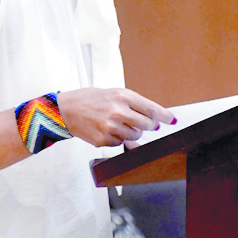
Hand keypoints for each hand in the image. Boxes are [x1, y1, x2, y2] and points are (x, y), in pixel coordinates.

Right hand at [55, 88, 174, 146]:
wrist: (65, 109)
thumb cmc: (91, 99)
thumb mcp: (115, 94)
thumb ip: (135, 106)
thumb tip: (155, 122)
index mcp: (123, 96)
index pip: (152, 109)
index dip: (165, 116)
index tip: (172, 120)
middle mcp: (118, 111)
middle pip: (147, 125)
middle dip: (150, 126)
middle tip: (147, 124)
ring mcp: (110, 127)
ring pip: (135, 136)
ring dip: (133, 133)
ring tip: (121, 124)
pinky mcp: (102, 140)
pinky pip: (120, 144)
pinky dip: (118, 139)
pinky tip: (108, 130)